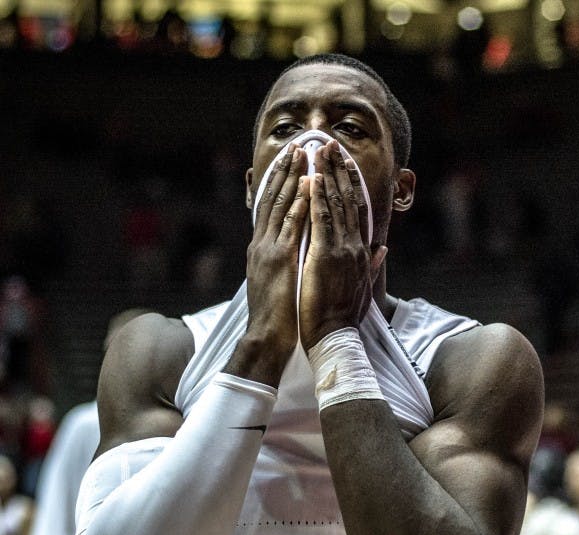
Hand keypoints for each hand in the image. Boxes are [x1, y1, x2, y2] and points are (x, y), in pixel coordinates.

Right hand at [234, 145, 309, 381]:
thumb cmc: (281, 315)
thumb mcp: (281, 282)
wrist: (268, 337)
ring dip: (292, 177)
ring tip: (301, 153)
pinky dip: (299, 203)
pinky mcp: (279, 259)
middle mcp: (263, 243)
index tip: (293, 162)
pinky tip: (307, 185)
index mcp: (266, 249)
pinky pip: (292, 225)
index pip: (274, 208)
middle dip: (285, 171)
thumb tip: (293, 251)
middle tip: (297, 145)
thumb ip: (288, 263)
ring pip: (281, 205)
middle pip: (274, 199)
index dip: (283, 184)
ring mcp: (269, 249)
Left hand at [299, 141, 386, 350]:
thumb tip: (383, 248)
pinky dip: (316, 197)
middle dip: (338, 169)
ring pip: (335, 204)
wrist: (334, 335)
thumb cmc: (343, 315)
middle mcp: (355, 246)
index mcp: (361, 252)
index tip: (343, 162)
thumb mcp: (362, 286)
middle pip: (348, 199)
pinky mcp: (326, 255)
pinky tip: (311, 178)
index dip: (350, 183)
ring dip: (327, 174)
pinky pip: (321, 220)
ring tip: (319, 150)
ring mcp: (342, 249)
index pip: (358, 210)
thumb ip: (372, 263)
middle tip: (330, 143)